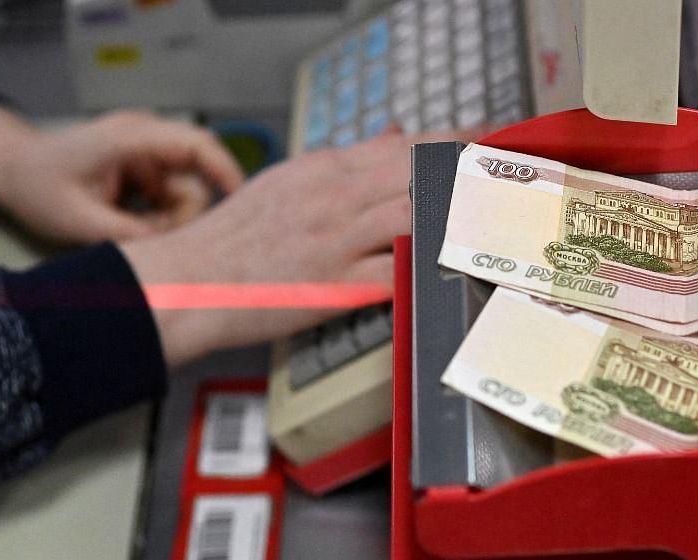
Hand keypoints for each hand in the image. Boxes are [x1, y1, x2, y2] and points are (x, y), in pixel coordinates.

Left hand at [0, 102, 243, 243]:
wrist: (11, 169)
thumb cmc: (38, 186)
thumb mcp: (81, 220)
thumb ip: (133, 236)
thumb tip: (178, 256)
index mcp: (131, 137)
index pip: (196, 145)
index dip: (226, 173)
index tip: (242, 206)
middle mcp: (147, 139)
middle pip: (197, 177)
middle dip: (186, 215)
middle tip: (154, 238)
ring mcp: (148, 155)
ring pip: (187, 194)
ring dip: (170, 221)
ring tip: (131, 232)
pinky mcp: (147, 171)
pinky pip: (172, 198)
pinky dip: (161, 219)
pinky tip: (133, 226)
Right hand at [119, 128, 484, 367]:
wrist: (193, 278)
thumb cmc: (237, 237)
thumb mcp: (291, 182)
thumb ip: (348, 161)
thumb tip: (395, 136)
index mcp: (325, 169)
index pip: (404, 146)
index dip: (453, 142)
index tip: (487, 140)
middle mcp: (334, 198)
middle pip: (418, 175)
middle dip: (466, 174)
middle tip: (504, 179)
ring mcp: (336, 240)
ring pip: (413, 215)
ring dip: (454, 217)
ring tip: (491, 220)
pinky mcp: (335, 284)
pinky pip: (394, 272)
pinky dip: (425, 267)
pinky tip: (452, 266)